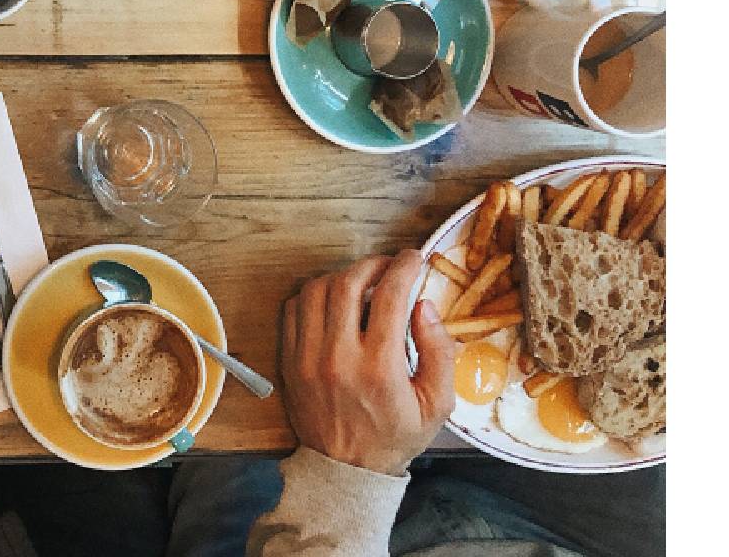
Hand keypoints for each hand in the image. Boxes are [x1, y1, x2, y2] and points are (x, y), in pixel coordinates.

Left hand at [278, 250, 457, 476]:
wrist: (345, 469)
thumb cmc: (395, 436)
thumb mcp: (437, 404)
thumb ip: (439, 352)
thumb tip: (424, 306)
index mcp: (379, 367)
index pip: (390, 296)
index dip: (405, 268)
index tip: (415, 259)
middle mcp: (338, 356)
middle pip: (348, 284)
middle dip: (373, 264)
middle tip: (390, 266)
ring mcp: (307, 356)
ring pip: (316, 290)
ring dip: (341, 275)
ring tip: (362, 281)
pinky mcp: (289, 359)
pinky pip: (293, 309)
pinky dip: (313, 294)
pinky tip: (332, 299)